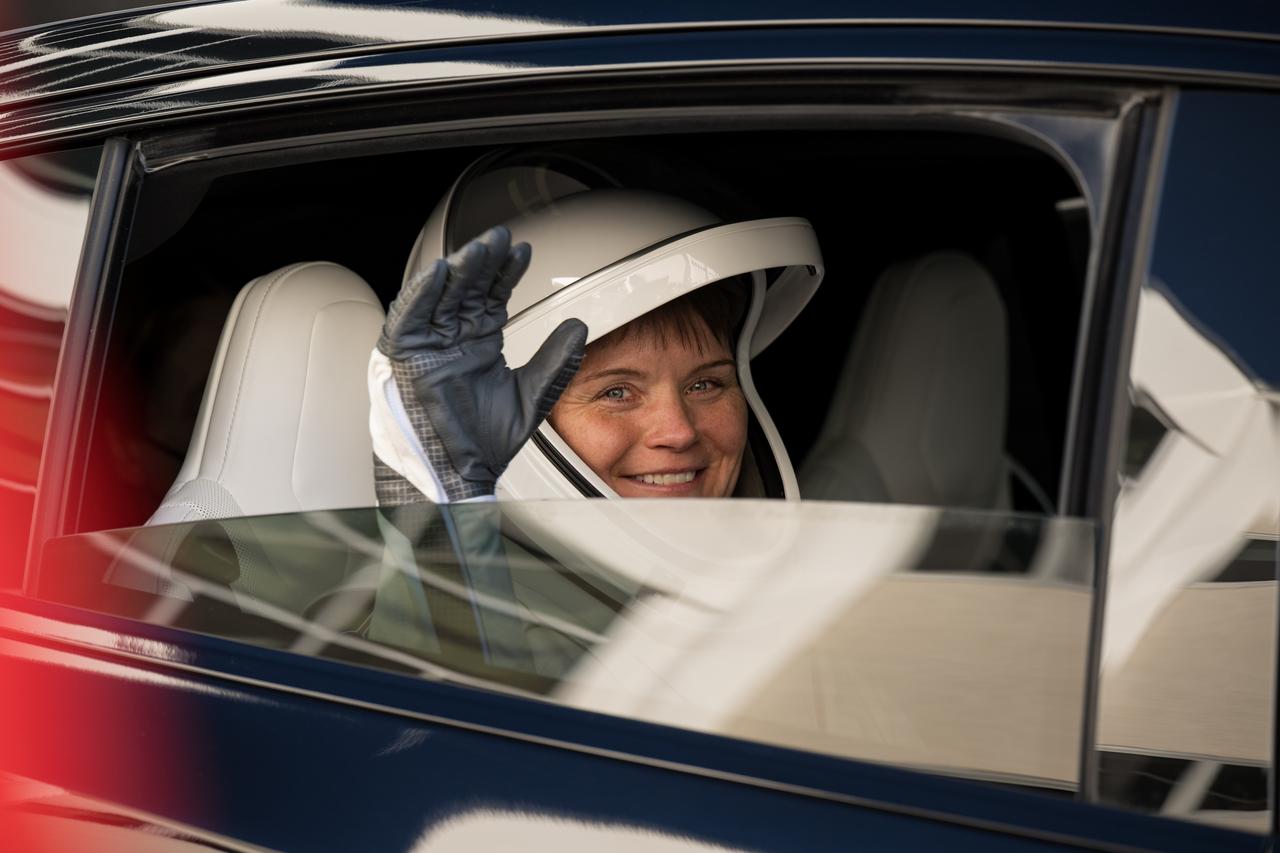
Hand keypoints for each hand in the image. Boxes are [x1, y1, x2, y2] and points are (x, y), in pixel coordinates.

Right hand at [376, 226, 586, 500]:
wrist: (460, 473)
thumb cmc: (486, 442)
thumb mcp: (532, 394)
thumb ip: (555, 361)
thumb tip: (580, 328)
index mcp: (479, 343)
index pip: (492, 297)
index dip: (506, 274)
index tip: (524, 253)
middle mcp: (452, 339)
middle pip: (466, 290)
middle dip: (483, 263)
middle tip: (501, 238)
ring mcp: (429, 346)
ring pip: (440, 297)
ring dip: (457, 271)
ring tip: (478, 250)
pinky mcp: (406, 358)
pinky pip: (408, 319)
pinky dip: (420, 296)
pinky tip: (438, 274)